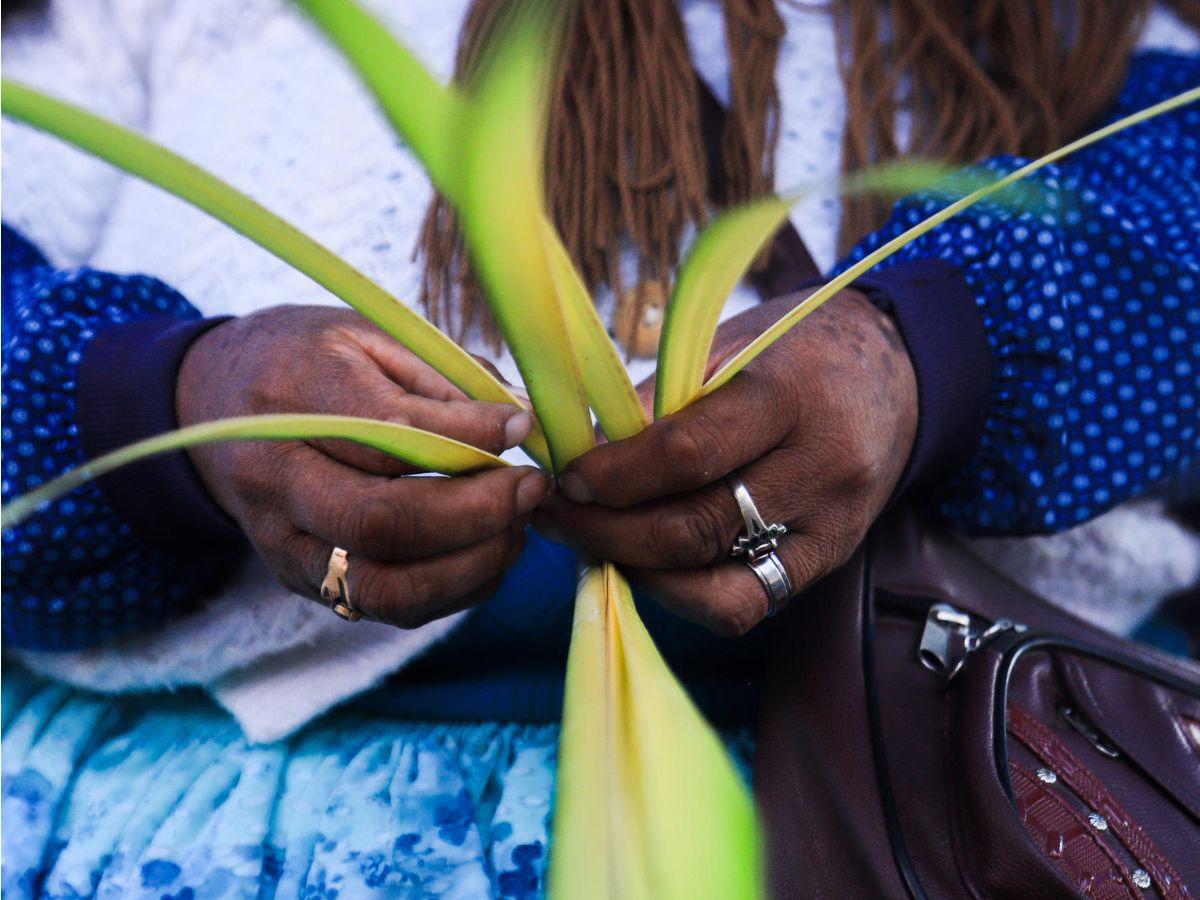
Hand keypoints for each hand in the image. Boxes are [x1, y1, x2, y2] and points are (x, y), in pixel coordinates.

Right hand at [176, 304, 548, 626]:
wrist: (216, 406)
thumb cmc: (308, 361)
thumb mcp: (368, 335)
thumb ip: (442, 377)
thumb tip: (517, 422)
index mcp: (290, 398)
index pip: (388, 434)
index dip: (469, 437)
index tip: (520, 425)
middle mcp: (275, 481)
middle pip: (382, 523)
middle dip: (477, 512)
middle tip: (531, 486)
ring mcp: (284, 544)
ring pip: (386, 587)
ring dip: (472, 564)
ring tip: (517, 525)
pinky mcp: (304, 582)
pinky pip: (389, 608)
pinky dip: (455, 588)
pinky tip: (488, 549)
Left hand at [533, 288, 915, 635]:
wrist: (898, 377)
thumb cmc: (798, 351)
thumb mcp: (728, 346)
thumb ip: (658, 401)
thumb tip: (579, 452)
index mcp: (789, 397)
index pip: (688, 453)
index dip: (613, 474)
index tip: (565, 475)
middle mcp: (819, 471)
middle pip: (694, 529)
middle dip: (606, 531)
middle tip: (556, 515)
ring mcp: (830, 528)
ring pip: (716, 585)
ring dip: (636, 571)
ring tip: (589, 542)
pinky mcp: (829, 562)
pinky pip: (746, 606)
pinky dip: (682, 594)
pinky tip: (645, 566)